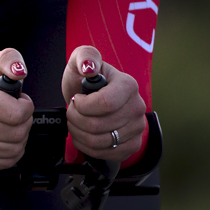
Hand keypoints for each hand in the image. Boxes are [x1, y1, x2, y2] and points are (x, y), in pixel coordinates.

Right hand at [0, 48, 33, 171]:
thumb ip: (10, 60)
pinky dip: (10, 153)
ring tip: (9, 125)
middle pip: (17, 133)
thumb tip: (18, 71)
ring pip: (13, 150)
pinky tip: (3, 140)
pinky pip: (4, 163)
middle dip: (23, 123)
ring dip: (18, 138)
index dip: (25, 107)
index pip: (17, 114)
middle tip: (14, 114)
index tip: (19, 101)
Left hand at [62, 46, 145, 160]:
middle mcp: (137, 107)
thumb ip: (85, 56)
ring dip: (78, 133)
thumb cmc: (85, 79)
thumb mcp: (80, 60)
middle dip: (75, 119)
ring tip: (75, 122)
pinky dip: (87, 146)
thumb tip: (88, 66)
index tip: (76, 99)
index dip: (83, 105)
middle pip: (99, 125)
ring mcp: (137, 128)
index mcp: (128, 85)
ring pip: (99, 141)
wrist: (90, 98)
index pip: (105, 104)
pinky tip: (83, 134)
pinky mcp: (132, 145)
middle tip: (72, 111)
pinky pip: (106, 153)